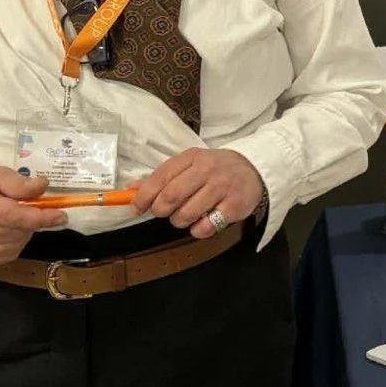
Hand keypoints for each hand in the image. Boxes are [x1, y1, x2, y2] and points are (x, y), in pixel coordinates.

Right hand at [0, 164, 67, 265]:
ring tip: (22, 220)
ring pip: (11, 247)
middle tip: (38, 211)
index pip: (14, 217)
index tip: (61, 215)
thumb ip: (17, 182)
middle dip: (33, 223)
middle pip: (15, 233)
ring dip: (24, 235)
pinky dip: (13, 246)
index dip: (40, 217)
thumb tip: (43, 186)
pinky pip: (1, 257)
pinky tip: (11, 232)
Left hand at [130, 148, 264, 238]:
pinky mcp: (233, 207)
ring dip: (179, 221)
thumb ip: (163, 176)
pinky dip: (198, 229)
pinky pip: (204, 227)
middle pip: (170, 197)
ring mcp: (222, 188)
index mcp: (193, 157)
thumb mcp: (191, 164)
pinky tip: (204, 220)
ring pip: (185, 215)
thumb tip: (131, 188)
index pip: (160, 177)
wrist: (254, 170)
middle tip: (163, 211)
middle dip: (160, 210)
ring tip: (186, 214)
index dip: (143, 195)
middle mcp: (208, 170)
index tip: (136, 207)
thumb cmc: (216, 169)